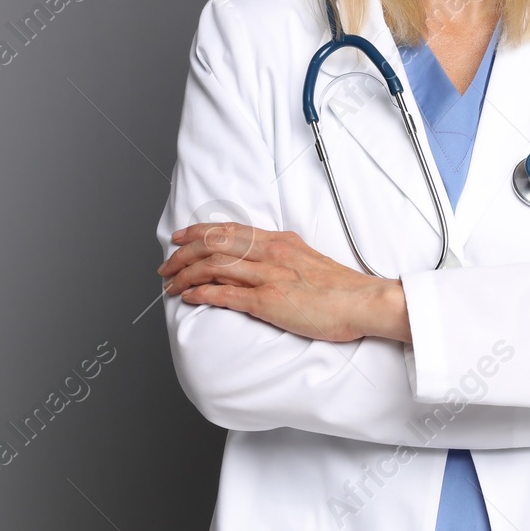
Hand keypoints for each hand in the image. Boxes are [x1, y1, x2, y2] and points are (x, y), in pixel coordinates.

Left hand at [157, 222, 404, 342]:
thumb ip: (282, 256)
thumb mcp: (307, 258)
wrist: (363, 301)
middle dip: (183, 253)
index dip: (198, 232)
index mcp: (279, 241)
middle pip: (214, 244)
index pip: (229, 229)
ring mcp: (268, 275)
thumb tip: (261, 260)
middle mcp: (270, 252)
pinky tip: (189, 298)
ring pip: (214, 266)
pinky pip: (225, 294)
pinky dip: (202, 294)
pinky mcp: (269, 301)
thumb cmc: (340, 288)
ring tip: (171, 285)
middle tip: (166, 266)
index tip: (179, 238)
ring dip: (186, 275)